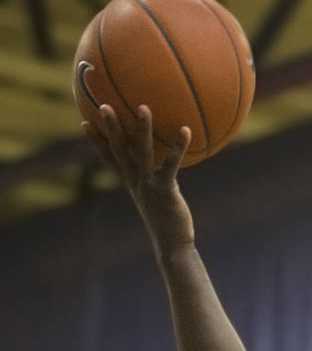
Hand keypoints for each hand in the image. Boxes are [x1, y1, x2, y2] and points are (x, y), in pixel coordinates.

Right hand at [86, 104, 194, 252]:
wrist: (171, 245)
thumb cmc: (168, 223)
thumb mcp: (160, 201)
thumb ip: (160, 185)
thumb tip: (167, 176)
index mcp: (132, 183)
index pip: (110, 158)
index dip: (97, 141)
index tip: (85, 122)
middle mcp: (136, 181)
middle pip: (119, 149)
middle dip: (110, 127)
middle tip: (102, 105)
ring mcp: (148, 184)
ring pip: (141, 151)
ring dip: (141, 128)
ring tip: (143, 107)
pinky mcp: (164, 190)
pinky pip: (170, 164)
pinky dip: (178, 147)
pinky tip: (186, 130)